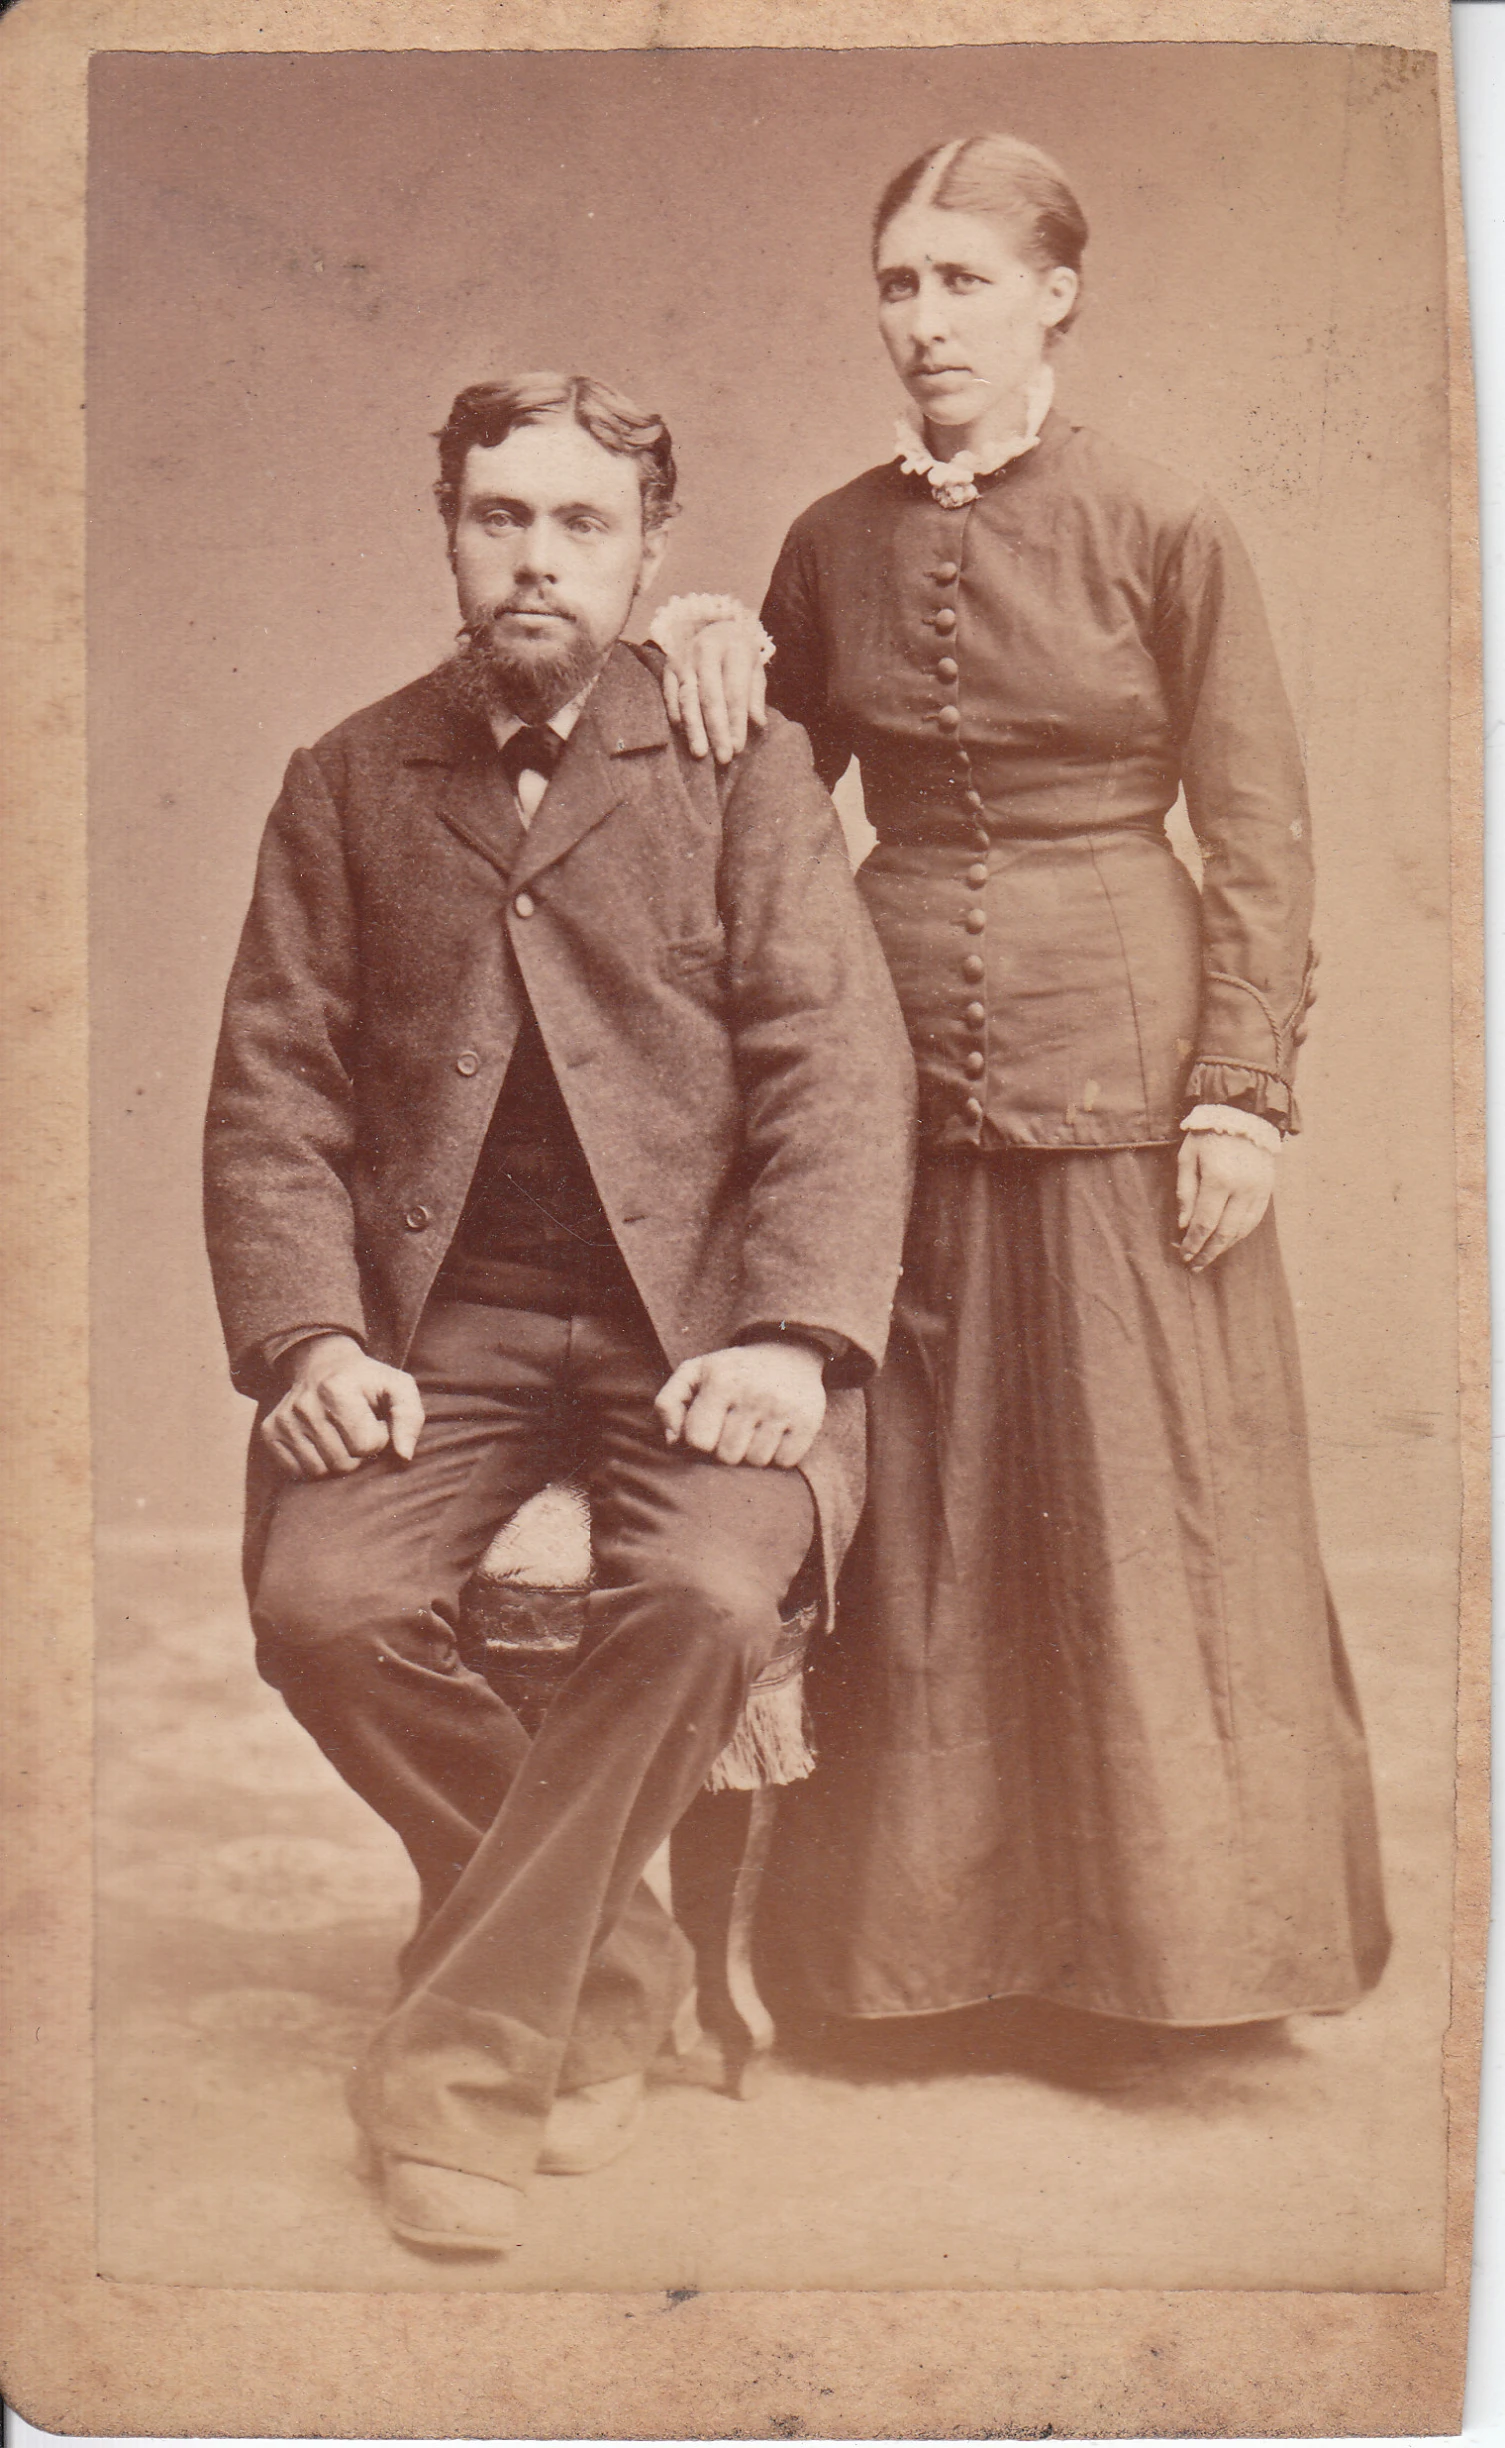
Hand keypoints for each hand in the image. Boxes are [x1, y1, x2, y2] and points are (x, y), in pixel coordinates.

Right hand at [261, 1333, 425, 1478]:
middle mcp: (304, 1405)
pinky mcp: (270, 1432)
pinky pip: (297, 1472)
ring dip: (337, 1460)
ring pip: (320, 1472)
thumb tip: (404, 1455)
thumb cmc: (367, 1381)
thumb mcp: (398, 1387)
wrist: (323, 1364)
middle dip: (358, 1453)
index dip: (379, 1437)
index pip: (367, 1445)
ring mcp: (284, 1420)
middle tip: (357, 1429)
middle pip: (343, 1463)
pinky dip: (315, 1464)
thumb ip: (410, 1417)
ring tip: (340, 1436)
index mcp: (336, 1390)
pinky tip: (322, 1443)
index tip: (375, 1420)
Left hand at [655, 1341, 825, 1468]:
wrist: (789, 1350)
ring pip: (756, 1462)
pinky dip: (778, 1455)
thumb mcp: (694, 1372)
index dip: (700, 1438)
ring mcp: (784, 1408)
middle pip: (728, 1456)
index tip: (710, 1424)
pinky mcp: (809, 1420)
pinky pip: (785, 1462)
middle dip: (727, 1447)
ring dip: (752, 1452)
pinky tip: (776, 1433)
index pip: (698, 1440)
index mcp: (721, 1380)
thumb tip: (672, 1440)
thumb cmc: (732, 1370)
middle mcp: (753, 1393)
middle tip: (735, 1426)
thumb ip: (668, 1402)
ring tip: (756, 1428)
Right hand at [661, 620, 768, 764]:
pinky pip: (669, 693)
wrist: (715, 625)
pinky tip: (683, 733)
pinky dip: (676, 714)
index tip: (738, 747)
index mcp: (733, 649)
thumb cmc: (738, 655)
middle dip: (717, 730)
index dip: (736, 721)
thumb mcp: (754, 668)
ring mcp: (684, 658)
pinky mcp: (668, 666)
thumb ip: (755, 695)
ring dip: (694, 728)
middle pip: (710, 697)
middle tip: (723, 757)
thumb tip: (758, 723)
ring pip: (687, 697)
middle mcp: (706, 651)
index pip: (735, 692)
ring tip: (700, 753)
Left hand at [1175, 1134, 1276, 1270]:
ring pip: (1242, 1230)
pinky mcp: (1267, 1190)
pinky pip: (1254, 1220)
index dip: (1194, 1243)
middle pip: (1224, 1232)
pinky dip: (1240, 1235)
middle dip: (1208, 1252)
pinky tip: (1228, 1241)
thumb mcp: (1188, 1157)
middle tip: (1195, 1265)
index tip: (1184, 1255)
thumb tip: (1184, 1225)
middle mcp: (1242, 1188)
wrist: (1245, 1114)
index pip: (1205, 1222)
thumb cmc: (1209, 1134)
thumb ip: (1185, 1192)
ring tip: (1208, 1256)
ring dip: (1224, 1247)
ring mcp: (1258, 1190)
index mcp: (1218, 1179)